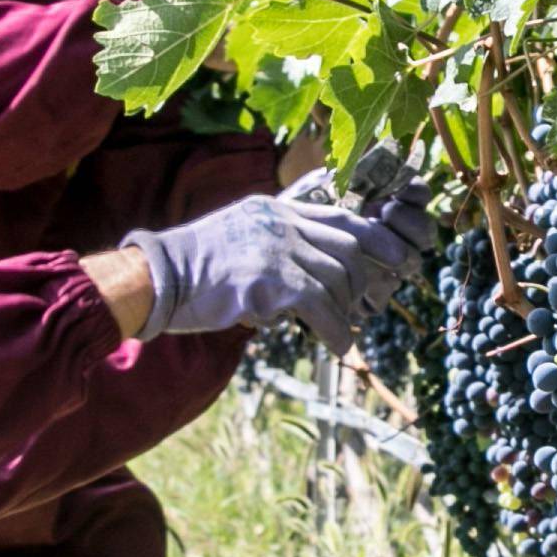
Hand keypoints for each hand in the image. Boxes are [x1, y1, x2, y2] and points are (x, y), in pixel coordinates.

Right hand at [127, 190, 435, 345]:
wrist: (157, 277)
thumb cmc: (193, 268)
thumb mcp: (239, 236)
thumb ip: (274, 245)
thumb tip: (306, 281)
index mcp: (277, 209)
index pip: (342, 217)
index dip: (377, 238)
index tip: (399, 258)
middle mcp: (281, 223)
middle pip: (349, 248)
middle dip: (363, 281)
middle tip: (362, 306)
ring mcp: (276, 249)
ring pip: (338, 279)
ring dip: (345, 311)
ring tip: (341, 331)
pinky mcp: (269, 281)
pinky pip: (321, 307)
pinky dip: (335, 331)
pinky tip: (336, 347)